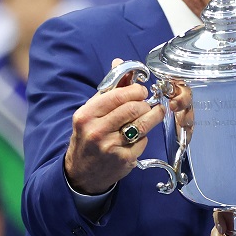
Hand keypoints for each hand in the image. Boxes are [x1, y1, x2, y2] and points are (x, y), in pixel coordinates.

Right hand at [63, 58, 164, 194]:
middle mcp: (96, 131)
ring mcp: (110, 147)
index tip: (141, 91)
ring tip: (154, 113)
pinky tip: (137, 137)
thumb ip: (108, 89)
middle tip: (147, 104)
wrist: (81, 173)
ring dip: (153, 116)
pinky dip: (144, 137)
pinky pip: (143, 141)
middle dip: (145, 104)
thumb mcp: (91, 113)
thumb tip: (120, 62)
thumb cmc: (88, 137)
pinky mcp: (124, 160)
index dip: (135, 90)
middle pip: (134, 109)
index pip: (118, 95)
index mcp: (86, 115)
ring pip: (143, 124)